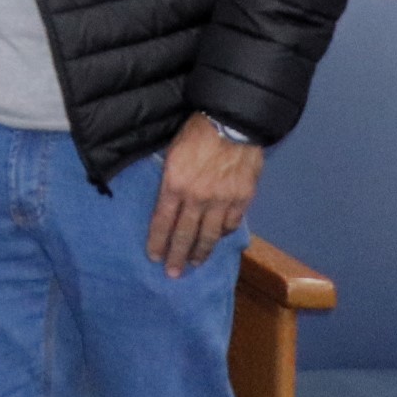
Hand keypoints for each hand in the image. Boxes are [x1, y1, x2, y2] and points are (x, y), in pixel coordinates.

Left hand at [148, 113, 261, 276]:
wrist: (232, 123)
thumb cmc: (196, 132)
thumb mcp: (171, 153)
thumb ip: (170, 180)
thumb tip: (167, 199)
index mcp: (174, 184)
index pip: (162, 221)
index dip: (157, 241)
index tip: (153, 257)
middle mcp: (197, 198)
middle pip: (185, 234)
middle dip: (177, 256)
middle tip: (172, 274)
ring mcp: (222, 201)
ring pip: (210, 235)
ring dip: (201, 252)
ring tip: (195, 264)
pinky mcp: (242, 199)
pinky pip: (231, 223)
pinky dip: (224, 234)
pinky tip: (217, 240)